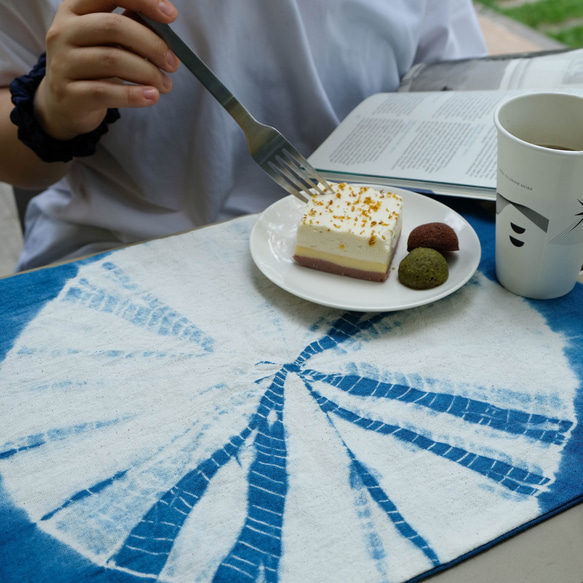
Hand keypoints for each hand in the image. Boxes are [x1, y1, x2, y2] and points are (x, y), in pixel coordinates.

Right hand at [34, 0, 179, 139]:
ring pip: (112, 61)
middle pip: (113, 27)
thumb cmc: (94, 67)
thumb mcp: (107, 42)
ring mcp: (63, 63)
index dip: (143, 1)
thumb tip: (164, 22)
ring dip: (148, 73)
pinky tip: (152, 96)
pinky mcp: (69, 93)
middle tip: (172, 63)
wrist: (64, 103)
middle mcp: (64, 31)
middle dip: (151, 44)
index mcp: (75, 9)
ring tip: (166, 84)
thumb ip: (130, 27)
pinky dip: (134, 95)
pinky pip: (106, 92)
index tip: (172, 16)